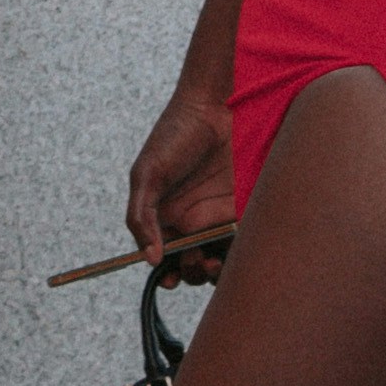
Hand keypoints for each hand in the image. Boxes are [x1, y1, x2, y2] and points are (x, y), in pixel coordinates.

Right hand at [124, 71, 238, 279]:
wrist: (215, 106)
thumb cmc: (174, 135)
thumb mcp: (147, 174)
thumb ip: (141, 217)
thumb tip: (149, 259)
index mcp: (165, 217)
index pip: (165, 257)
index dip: (168, 273)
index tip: (171, 279)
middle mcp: (193, 222)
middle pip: (193, 263)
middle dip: (193, 273)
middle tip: (197, 262)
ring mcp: (219, 216)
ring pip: (220, 258)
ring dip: (217, 271)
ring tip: (215, 263)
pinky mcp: (244, 209)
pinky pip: (244, 240)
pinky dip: (242, 252)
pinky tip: (235, 249)